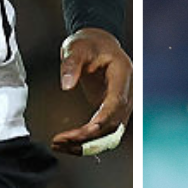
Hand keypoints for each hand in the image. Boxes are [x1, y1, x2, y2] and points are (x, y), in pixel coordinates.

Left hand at [51, 28, 131, 155]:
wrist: (97, 43)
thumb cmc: (89, 44)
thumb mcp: (76, 48)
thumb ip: (71, 65)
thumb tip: (66, 85)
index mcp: (122, 73)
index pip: (117, 102)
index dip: (103, 120)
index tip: (85, 132)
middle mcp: (126, 91)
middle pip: (114, 124)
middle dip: (88, 138)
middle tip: (61, 140)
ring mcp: (120, 103)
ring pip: (110, 134)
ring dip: (87, 144)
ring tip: (60, 144)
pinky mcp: (112, 111)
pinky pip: (104, 132)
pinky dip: (87, 141)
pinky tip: (69, 142)